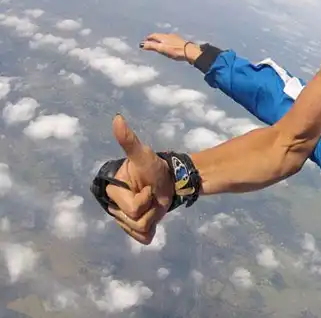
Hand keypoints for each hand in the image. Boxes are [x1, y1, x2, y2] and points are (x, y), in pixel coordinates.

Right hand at [106, 115, 174, 243]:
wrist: (170, 180)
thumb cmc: (155, 167)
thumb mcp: (144, 156)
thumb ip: (129, 140)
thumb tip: (117, 118)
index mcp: (113, 192)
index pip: (133, 209)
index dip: (145, 198)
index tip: (148, 187)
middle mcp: (114, 207)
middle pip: (136, 222)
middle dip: (150, 208)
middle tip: (153, 195)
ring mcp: (123, 219)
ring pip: (140, 230)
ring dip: (153, 217)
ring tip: (154, 203)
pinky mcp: (134, 229)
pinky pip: (142, 238)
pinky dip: (151, 231)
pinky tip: (154, 218)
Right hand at [139, 33, 201, 63]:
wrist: (190, 51)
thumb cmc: (175, 50)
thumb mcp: (161, 48)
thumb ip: (151, 46)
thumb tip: (141, 44)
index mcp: (163, 36)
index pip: (153, 35)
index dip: (148, 39)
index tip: (144, 42)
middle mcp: (169, 35)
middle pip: (159, 36)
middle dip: (154, 39)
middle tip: (150, 43)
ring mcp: (175, 38)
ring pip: (165, 38)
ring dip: (160, 41)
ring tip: (158, 46)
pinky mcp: (180, 42)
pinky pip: (170, 41)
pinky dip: (166, 43)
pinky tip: (169, 47)